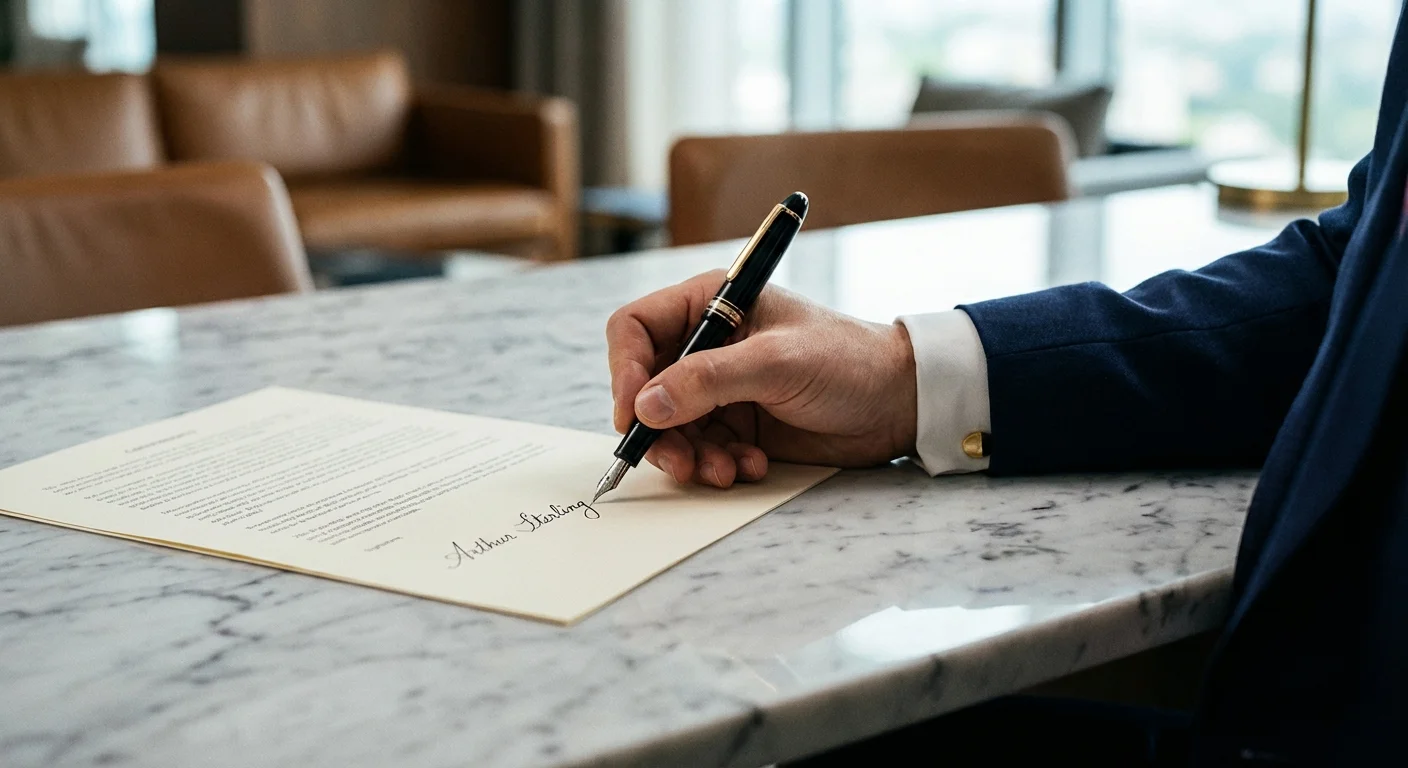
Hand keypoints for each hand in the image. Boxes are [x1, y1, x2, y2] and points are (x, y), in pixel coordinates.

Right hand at [606, 270, 917, 487]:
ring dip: (689, 455)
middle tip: (679, 460)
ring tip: (724, 470)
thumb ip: (709, 380)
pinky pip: (701, 449)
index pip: (636, 329)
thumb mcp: (777, 363)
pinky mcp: (737, 424)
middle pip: (645, 387)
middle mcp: (707, 344)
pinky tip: (749, 466)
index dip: (625, 371)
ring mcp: (720, 387)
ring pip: (670, 427)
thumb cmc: (848, 361)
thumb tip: (647, 405)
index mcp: (710, 304)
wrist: (900, 402)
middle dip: (658, 429)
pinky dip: (715, 464)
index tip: (633, 415)